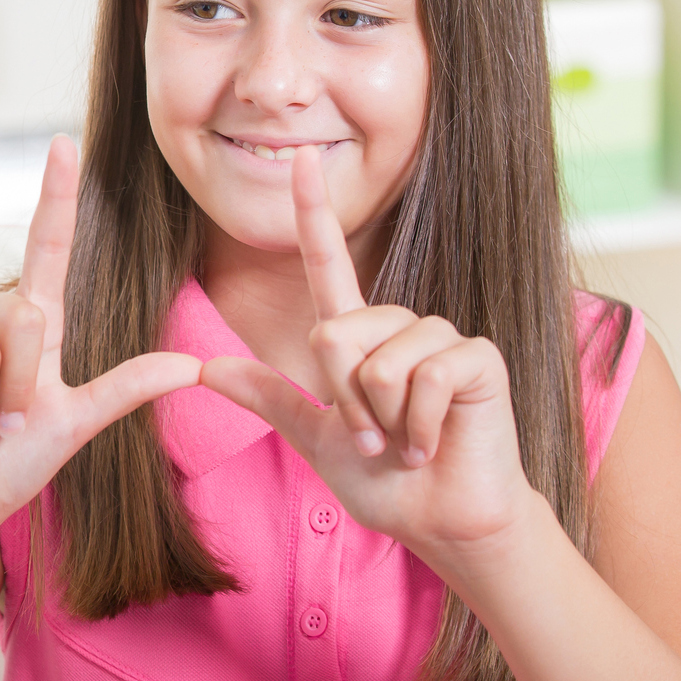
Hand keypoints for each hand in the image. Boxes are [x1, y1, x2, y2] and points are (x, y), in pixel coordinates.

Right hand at [0, 136, 201, 540]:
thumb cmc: (9, 467)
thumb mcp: (76, 425)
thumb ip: (126, 390)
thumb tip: (194, 365)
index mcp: (30, 324)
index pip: (46, 248)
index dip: (55, 197)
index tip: (64, 144)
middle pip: (20, 317)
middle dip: (20, 389)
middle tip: (4, 426)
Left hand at [199, 146, 542, 557]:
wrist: (441, 522)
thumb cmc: (384, 482)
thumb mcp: (315, 438)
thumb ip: (268, 398)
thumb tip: (202, 370)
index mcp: (358, 336)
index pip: (328, 263)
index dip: (313, 211)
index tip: (299, 158)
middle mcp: (398, 326)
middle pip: (334, 335)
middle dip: (345, 403)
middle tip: (375, 439)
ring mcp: (441, 338)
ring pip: (377, 363)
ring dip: (382, 421)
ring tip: (406, 442)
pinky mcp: (477, 358)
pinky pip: (423, 379)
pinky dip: (418, 427)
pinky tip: (434, 443)